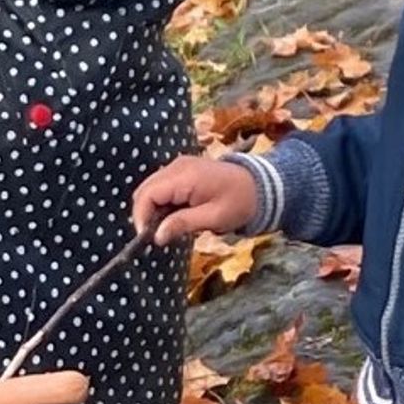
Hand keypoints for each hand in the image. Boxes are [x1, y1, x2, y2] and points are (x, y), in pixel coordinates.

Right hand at [133, 153, 260, 244]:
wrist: (262, 186)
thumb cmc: (240, 203)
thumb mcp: (214, 218)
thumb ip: (182, 224)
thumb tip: (156, 236)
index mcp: (184, 177)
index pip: (147, 194)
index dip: (141, 216)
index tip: (147, 237)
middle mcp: (176, 167)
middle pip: (145, 190)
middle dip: (145, 214)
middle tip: (156, 235)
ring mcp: (179, 166)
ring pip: (151, 188)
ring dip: (153, 209)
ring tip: (167, 227)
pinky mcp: (183, 170)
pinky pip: (162, 186)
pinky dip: (162, 202)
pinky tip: (174, 216)